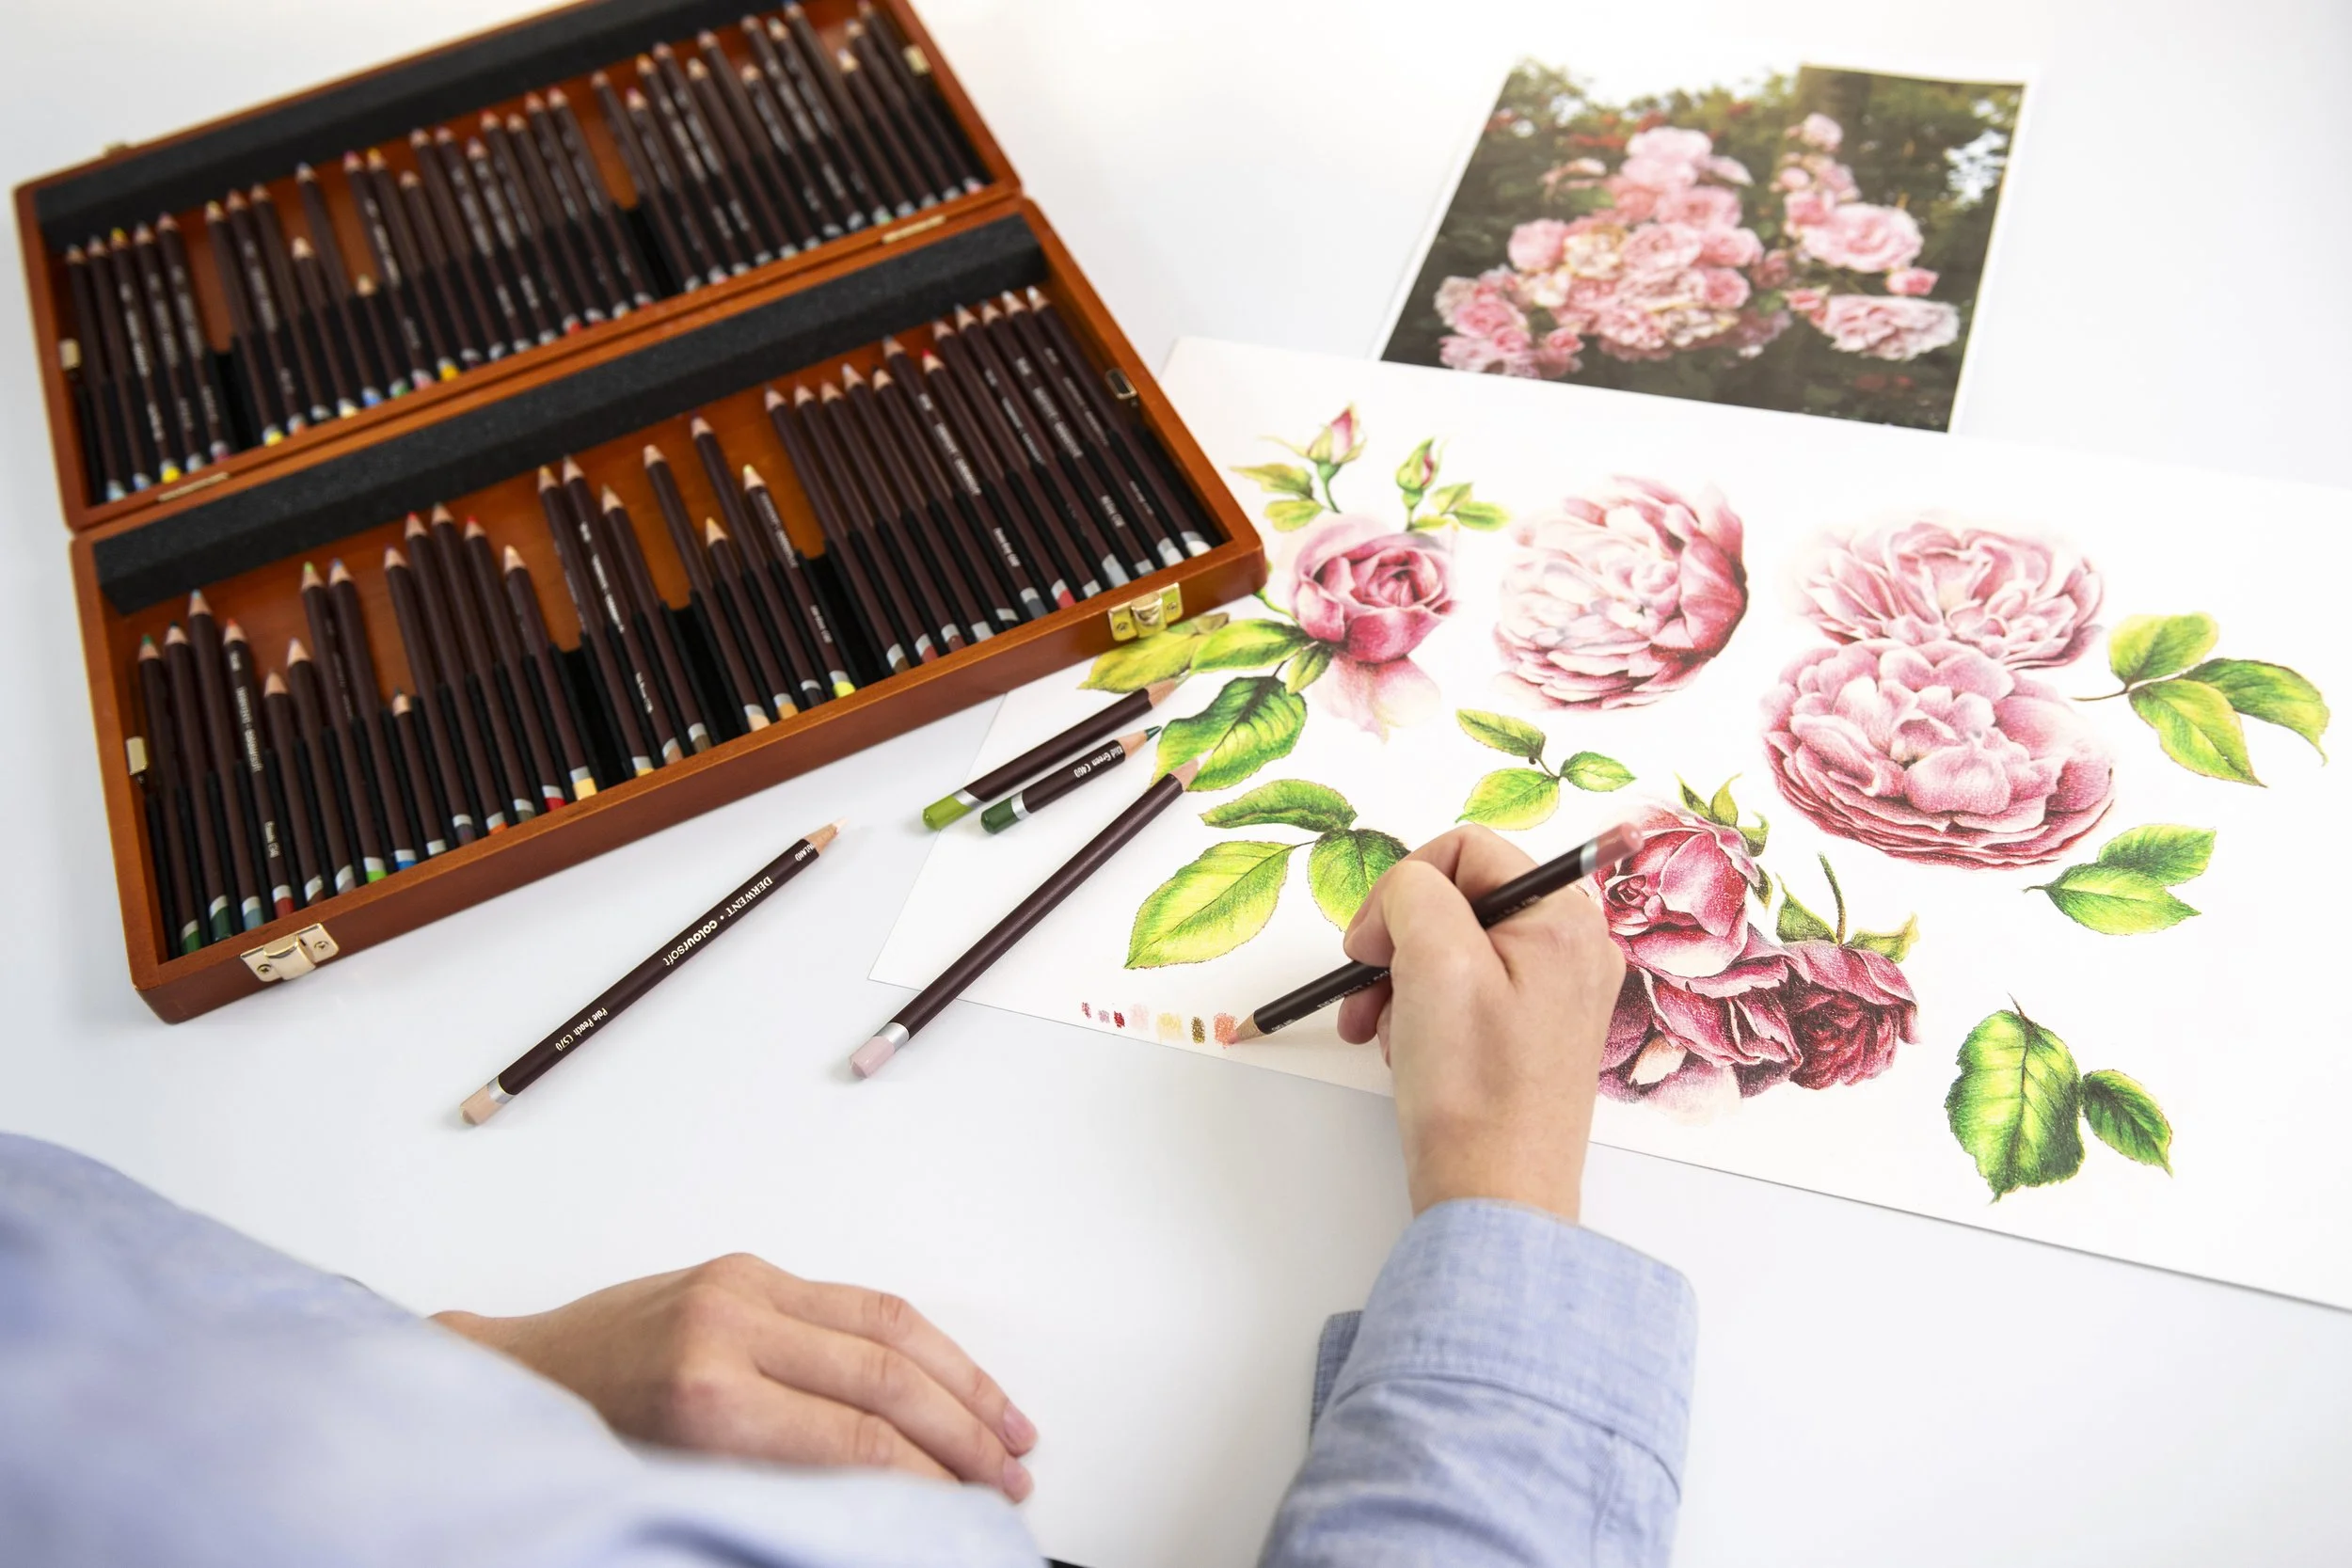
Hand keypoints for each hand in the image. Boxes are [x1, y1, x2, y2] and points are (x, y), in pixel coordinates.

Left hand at [434, 1254, 1036, 1498]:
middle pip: (887, 1374)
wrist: (502, 1379)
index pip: (857, 1439)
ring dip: (961, 1379)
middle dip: (964, 1433)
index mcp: (705, 1392)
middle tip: (1010, 1479)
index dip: (928, 1481)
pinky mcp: (745, 1268)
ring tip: (1011, 1428)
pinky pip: (857, 1300)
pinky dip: (919, 1342)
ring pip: (889, 1322)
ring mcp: (740, 1284)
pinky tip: (951, 1375)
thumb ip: (779, 1488)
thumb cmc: (569, 1447)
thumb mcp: (675, 1487)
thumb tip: (882, 1510)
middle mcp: (728, 1323)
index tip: (970, 1512)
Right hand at [1338, 826, 1624, 1221]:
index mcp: (1564, 919)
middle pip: (1459, 899)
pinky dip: (1423, 1010)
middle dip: (1398, 940)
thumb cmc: (1473, 1091)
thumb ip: (1416, 894)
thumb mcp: (1434, 963)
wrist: (1494, 1198)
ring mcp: (1556, 993)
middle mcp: (1572, 948)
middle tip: (1365, 986)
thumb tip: (1405, 892)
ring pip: (1454, 946)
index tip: (1369, 943)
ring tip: (1379, 1031)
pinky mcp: (1534, 1031)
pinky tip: (1405, 1049)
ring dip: (1401, 979)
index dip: (1404, 887)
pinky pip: (1466, 990)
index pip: (1467, 850)